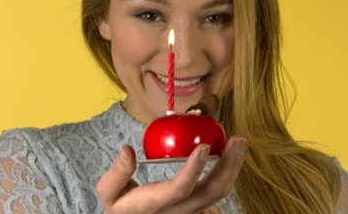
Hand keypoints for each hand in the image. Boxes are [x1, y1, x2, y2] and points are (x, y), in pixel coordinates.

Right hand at [96, 136, 246, 213]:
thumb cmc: (122, 208)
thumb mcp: (109, 193)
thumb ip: (117, 173)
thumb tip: (128, 150)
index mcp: (157, 203)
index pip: (180, 188)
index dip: (194, 168)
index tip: (205, 146)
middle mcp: (180, 211)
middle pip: (212, 192)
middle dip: (229, 166)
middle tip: (238, 140)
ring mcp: (192, 213)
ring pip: (220, 195)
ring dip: (233, 170)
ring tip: (238, 146)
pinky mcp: (198, 211)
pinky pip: (219, 197)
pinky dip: (227, 179)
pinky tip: (231, 160)